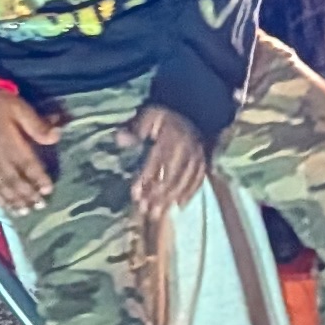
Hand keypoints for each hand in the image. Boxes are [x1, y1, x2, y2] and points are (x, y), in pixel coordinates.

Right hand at [0, 87, 58, 214]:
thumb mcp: (19, 107)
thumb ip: (37, 124)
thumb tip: (56, 137)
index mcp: (7, 141)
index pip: (26, 164)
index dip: (38, 179)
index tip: (48, 190)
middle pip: (13, 180)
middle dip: (27, 195)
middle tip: (40, 206)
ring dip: (12, 201)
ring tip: (24, 211)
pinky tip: (3, 205)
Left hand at [123, 99, 209, 217]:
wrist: (193, 111)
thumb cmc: (164, 117)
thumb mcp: (149, 115)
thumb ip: (135, 128)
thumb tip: (120, 139)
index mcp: (171, 135)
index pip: (158, 159)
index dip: (146, 177)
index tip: (135, 194)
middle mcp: (187, 147)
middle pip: (172, 175)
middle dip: (158, 195)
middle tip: (146, 211)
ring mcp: (198, 156)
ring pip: (184, 181)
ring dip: (170, 199)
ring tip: (157, 213)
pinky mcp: (204, 162)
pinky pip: (198, 180)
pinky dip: (189, 194)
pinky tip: (179, 206)